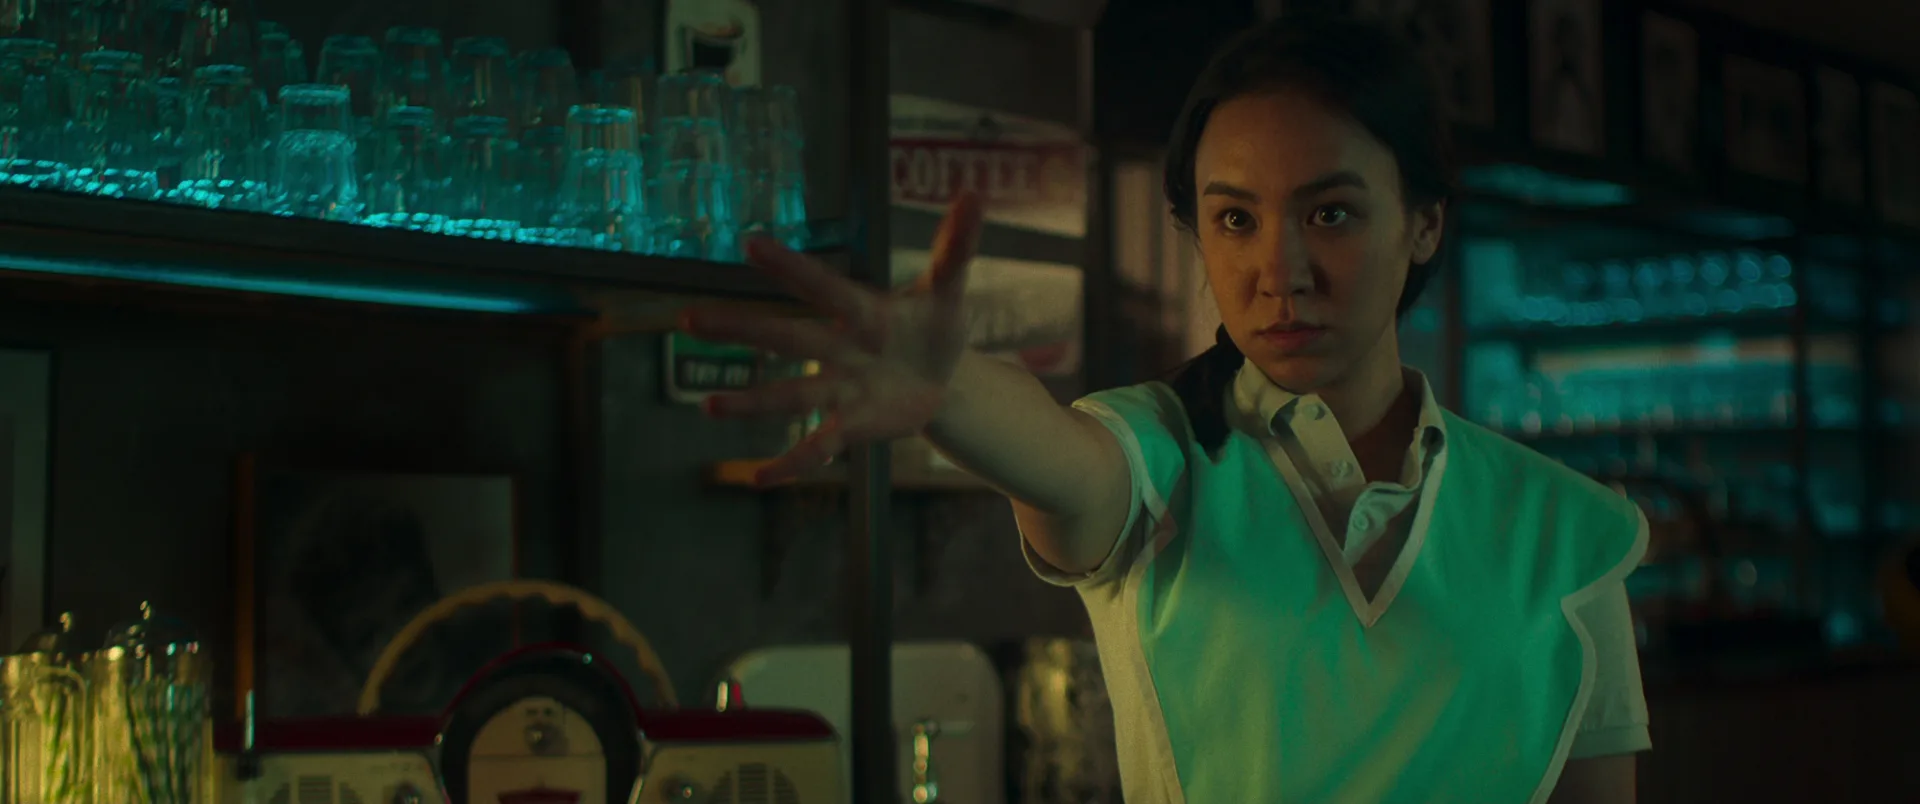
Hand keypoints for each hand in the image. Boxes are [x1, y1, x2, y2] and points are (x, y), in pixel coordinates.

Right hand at [680, 192, 984, 484]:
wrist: (944, 377)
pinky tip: (760, 480)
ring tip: (709, 408)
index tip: (751, 244)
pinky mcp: (850, 424)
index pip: (822, 285)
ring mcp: (840, 388)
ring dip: (752, 402)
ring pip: (791, 395)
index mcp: (860, 309)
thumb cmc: (934, 326)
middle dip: (741, 329)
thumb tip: (973, 197)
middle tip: (689, 319)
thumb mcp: (950, 290)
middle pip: (787, 337)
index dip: (791, 268)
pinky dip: (792, 463)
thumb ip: (956, 248)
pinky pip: (817, 446)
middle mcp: (839, 347)